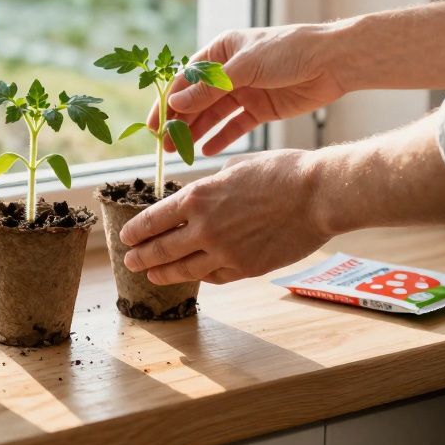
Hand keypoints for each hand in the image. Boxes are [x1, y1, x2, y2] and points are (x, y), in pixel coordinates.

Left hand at [119, 150, 333, 284]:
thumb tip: (199, 201)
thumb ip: (211, 189)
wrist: (318, 195)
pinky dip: (199, 275)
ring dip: (162, 273)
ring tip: (150, 275)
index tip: (126, 236)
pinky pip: (214, 276)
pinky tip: (192, 275)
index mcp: (198, 197)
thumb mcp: (235, 169)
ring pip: (183, 269)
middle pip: (162, 248)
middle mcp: (205, 227)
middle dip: (141, 255)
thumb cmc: (281, 172)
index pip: (154, 219)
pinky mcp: (246, 268)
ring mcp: (225, 252)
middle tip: (128, 260)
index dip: (137, 230)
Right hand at [148, 24, 347, 154]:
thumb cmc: (288, 50)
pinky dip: (222, 138)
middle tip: (165, 145)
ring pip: (213, 115)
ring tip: (181, 152)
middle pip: (196, 100)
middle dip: (179, 122)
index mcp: (220, 51)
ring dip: (197, 132)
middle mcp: (228, 71)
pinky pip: (235, 126)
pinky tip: (208, 151)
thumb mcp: (244, 67)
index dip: (168, 103)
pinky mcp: (261, 109)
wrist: (332, 61)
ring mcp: (244, 91)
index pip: (185, 80)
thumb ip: (210, 89)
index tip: (155, 125)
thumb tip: (176, 104)